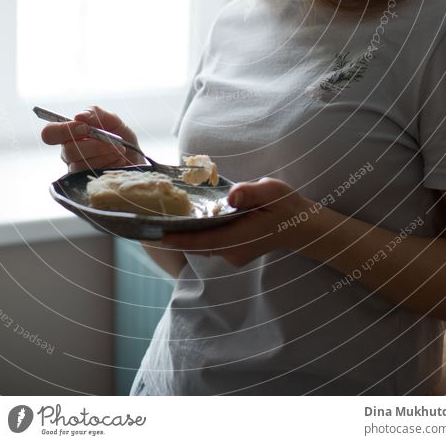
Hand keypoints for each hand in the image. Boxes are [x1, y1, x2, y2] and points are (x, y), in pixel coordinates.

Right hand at [41, 104, 140, 172]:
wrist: (137, 162)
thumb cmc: (122, 140)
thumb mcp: (114, 121)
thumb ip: (96, 113)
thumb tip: (79, 116)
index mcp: (70, 135)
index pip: (49, 133)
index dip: (64, 130)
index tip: (85, 128)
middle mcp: (69, 153)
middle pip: (68, 150)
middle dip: (94, 144)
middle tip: (112, 142)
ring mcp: (76, 171)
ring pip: (81, 164)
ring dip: (105, 154)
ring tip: (119, 151)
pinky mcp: (85, 184)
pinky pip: (91, 174)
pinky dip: (108, 164)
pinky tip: (117, 162)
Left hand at [160, 177, 311, 266]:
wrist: (300, 226)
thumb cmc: (286, 206)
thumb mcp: (273, 191)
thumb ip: (251, 192)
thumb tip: (232, 195)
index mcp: (240, 239)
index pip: (202, 241)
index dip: (177, 239)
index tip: (154, 234)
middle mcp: (232, 252)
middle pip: (195, 245)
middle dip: (171, 236)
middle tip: (144, 223)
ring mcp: (231, 254)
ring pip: (199, 246)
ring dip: (179, 236)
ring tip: (155, 221)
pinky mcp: (231, 251)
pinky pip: (206, 244)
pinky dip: (191, 235)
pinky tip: (179, 222)